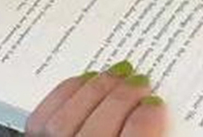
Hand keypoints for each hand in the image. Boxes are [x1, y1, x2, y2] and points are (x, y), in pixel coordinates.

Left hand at [25, 60, 166, 136]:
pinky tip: (82, 80)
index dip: (148, 119)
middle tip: (140, 79)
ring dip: (96, 88)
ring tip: (115, 72)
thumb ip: (140, 135)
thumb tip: (155, 109)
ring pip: (71, 112)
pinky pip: (46, 112)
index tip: (156, 102)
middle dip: (124, 96)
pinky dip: (66, 92)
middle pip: (103, 122)